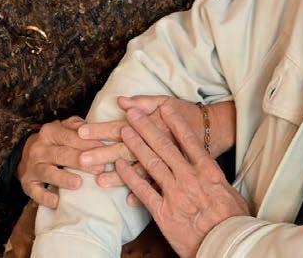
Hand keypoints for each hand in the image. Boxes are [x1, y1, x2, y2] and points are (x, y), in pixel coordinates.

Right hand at [16, 116, 105, 208]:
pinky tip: (56, 202)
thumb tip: (86, 126)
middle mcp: (39, 149)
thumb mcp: (62, 128)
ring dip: (63, 178)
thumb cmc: (54, 141)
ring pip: (48, 172)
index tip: (103, 150)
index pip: (70, 137)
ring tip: (78, 183)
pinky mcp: (27, 183)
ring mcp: (32, 167)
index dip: (87, 143)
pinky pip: (35, 192)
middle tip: (99, 169)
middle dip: (80, 162)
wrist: (25, 154)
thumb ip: (75, 125)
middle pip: (61, 154)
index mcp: (49, 132)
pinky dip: (45, 197)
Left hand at [78, 96, 235, 189]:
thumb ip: (145, 102)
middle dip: (105, 154)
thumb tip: (121, 101)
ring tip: (99, 181)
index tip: (82, 131)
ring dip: (120, 176)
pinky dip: (145, 194)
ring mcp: (172, 164)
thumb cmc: (190, 115)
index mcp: (157, 124)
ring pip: (142, 172)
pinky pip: (161, 188)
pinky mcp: (180, 176)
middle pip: (129, 151)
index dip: (103, 129)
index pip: (124, 127)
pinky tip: (128, 200)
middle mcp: (163, 145)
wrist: (220, 131)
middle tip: (82, 158)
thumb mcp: (170, 102)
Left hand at [115, 105, 248, 257]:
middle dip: (147, 127)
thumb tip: (209, 169)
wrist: (227, 244)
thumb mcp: (230, 192)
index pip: (189, 140)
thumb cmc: (233, 221)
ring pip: (151, 163)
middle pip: (165, 146)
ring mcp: (175, 194)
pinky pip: (143, 190)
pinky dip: (129, 177)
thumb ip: (216, 178)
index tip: (165, 108)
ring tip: (124, 131)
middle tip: (134, 114)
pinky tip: (119, 166)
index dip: (174, 122)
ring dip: (135, 145)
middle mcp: (189, 178)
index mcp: (207, 171)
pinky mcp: (163, 212)